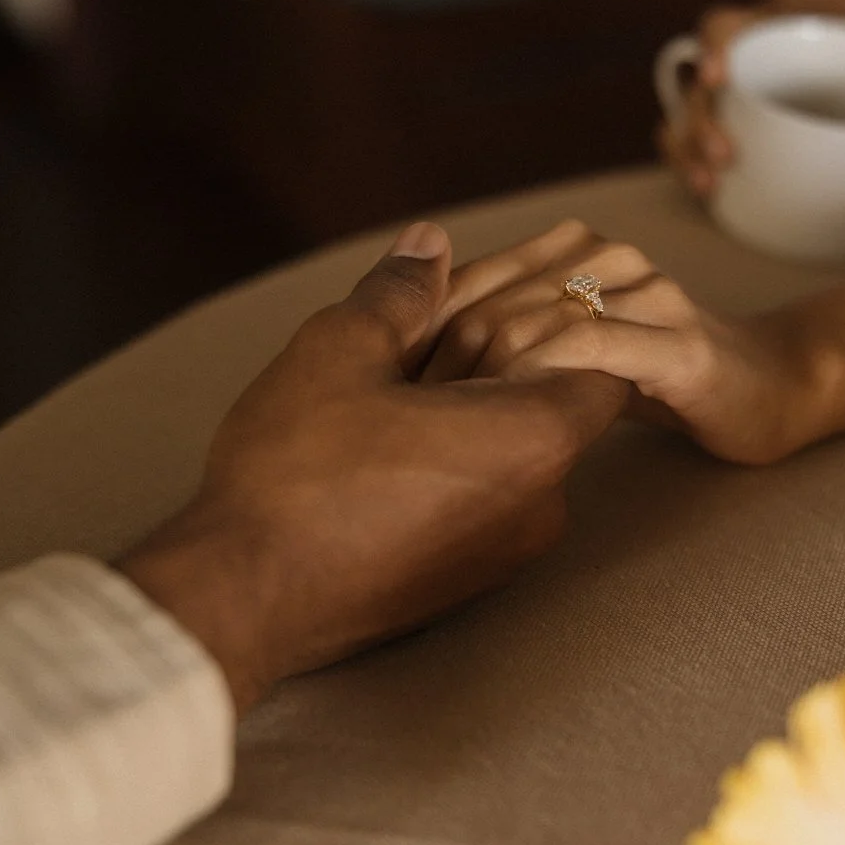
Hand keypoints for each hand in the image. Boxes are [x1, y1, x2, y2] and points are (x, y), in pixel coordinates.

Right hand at [119, 223, 626, 713]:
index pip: (601, 362)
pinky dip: (451, 468)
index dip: (549, 323)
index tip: (484, 311)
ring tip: (388, 398)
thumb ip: (402, 293)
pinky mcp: (466, 586)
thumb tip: (430, 244)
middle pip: (554, 407)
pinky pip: (484, 506)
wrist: (243, 599)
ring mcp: (506, 556)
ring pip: (514, 458)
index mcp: (534, 440)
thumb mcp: (341, 351)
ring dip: (468, 417)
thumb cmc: (297, 472)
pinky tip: (378, 453)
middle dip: (497, 364)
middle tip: (418, 346)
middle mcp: (542, 506)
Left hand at [421, 221, 835, 465]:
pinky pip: (594, 348)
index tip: (395, 387)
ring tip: (452, 420)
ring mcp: (649, 296)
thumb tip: (430, 364)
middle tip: (413, 415)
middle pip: (496, 295)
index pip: (476, 278)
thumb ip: (520, 343)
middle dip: (446, 357)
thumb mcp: (580, 353)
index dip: (427, 330)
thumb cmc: (666, 378)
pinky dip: (545, 375)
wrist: (776, 389)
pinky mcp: (680, 345)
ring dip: (485, 370)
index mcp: (578, 252)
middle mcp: (610, 259)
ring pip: (538, 316)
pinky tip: (516, 410)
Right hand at [658, 5, 844, 200]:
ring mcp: (720, 96)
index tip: (721, 75)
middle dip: (704, 122)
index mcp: (763, 27)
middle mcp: (732, 61)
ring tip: (709, 185)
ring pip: (681, 118)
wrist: (840, 22)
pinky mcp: (718, 125)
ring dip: (687, 150)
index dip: (715, 49)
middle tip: (729, 154)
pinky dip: (687, 163)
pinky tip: (706, 191)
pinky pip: (684, 141)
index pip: (721, 27)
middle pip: (696, 87)